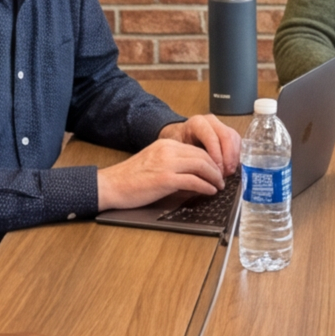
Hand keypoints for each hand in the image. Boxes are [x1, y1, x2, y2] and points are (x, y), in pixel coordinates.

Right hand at [97, 128, 231, 210]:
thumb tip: (193, 173)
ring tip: (219, 186)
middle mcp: (168, 150)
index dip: (211, 160)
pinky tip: (210, 191)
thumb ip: (172, 162)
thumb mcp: (153, 162)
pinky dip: (205, 186)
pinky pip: (194, 181)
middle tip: (222, 179)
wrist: (111, 185)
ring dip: (214, 177)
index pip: (196, 149)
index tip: (217, 170)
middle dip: (216, 168)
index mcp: (165, 144)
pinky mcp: (166, 179)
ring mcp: (167, 164)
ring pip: (201, 165)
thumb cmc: (130, 178)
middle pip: (202, 155)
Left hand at [167, 113, 241, 177]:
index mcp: (197, 123)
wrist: (180, 138)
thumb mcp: (179, 152)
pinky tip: (230, 168)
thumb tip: (201, 179)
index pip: (211, 138)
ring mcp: (221, 125)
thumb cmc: (178, 147)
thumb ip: (190, 161)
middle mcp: (211, 121)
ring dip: (233, 158)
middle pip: (226, 137)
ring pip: (234, 139)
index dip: (216, 156)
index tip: (216, 173)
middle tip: (224, 175)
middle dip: (228, 158)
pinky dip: (236, 157)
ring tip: (227, 174)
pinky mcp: (228, 132)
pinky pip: (237, 143)